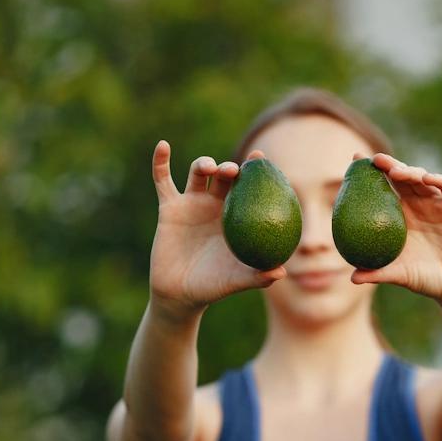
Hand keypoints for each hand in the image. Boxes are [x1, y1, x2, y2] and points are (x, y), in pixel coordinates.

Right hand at [149, 141, 285, 311]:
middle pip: (225, 175)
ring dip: (204, 164)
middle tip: (235, 170)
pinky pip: (162, 181)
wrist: (180, 294)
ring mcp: (192, 204)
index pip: (249, 187)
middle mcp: (215, 205)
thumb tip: (281, 273)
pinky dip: (160, 162)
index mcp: (236, 217)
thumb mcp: (236, 281)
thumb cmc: (213, 287)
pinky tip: (163, 146)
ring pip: (197, 173)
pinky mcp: (169, 208)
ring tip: (210, 168)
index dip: (255, 170)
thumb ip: (257, 277)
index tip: (260, 156)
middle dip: (231, 167)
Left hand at [350, 153, 441, 306]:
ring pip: (422, 178)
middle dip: (389, 165)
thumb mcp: (400, 275)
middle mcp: (417, 205)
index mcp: (399, 216)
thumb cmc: (425, 279)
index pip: (382, 187)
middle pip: (401, 177)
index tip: (354, 159)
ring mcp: (437, 204)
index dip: (369, 173)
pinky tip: (427, 179)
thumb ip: (378, 274)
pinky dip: (439, 180)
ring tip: (397, 172)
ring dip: (410, 172)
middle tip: (375, 159)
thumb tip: (352, 278)